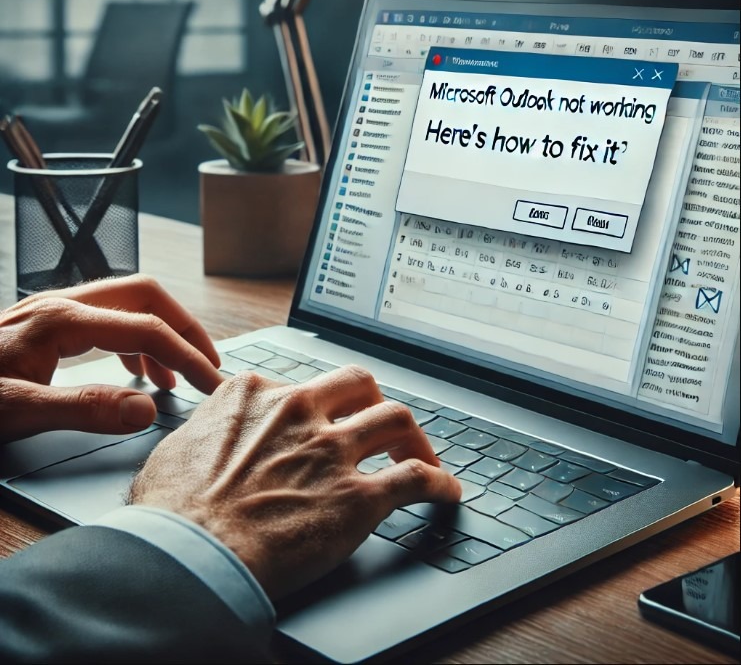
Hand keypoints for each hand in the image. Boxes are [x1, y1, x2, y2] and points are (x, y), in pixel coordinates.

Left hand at [0, 274, 223, 441]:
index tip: (213, 384)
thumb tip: (147, 409)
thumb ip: (85, 408)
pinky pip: (111, 319)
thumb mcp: (15, 412)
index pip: (146, 328)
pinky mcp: (50, 325)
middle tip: (208, 365)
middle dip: (185, 327)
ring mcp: (56, 311)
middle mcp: (63, 304)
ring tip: (178, 376)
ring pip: (130, 303)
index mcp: (60, 320)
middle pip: (146, 295)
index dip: (188, 356)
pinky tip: (136, 372)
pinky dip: (137, 341)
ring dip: (163, 332)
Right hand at [129, 366, 461, 600]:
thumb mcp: (179, 447)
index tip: (326, 418)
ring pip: (397, 419)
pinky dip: (438, 482)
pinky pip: (416, 479)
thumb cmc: (173, 511)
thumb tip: (211, 437)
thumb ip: (209, 430)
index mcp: (258, 394)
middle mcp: (301, 411)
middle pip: (360, 384)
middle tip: (378, 423)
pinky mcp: (358, 496)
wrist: (189, 556)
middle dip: (374, 400)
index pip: (305, 383)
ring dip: (414, 436)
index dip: (320, 404)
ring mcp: (333, 451)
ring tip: (420, 453)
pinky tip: (446, 491)